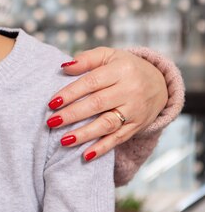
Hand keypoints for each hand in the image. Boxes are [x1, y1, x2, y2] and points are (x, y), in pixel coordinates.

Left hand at [46, 47, 167, 160]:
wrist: (160, 83)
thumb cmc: (125, 67)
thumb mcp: (109, 55)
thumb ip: (87, 59)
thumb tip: (64, 68)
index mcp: (121, 70)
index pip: (91, 82)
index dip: (71, 93)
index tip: (52, 102)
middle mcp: (130, 91)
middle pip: (97, 104)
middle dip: (72, 115)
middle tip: (51, 122)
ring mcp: (135, 110)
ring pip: (107, 124)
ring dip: (84, 134)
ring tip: (64, 140)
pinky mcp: (137, 126)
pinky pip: (119, 139)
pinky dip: (102, 148)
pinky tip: (85, 156)